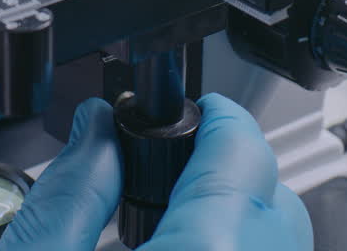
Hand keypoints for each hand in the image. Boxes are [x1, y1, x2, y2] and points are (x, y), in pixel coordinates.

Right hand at [0, 94, 312, 250]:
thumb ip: (67, 194)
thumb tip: (93, 130)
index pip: (244, 151)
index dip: (214, 115)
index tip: (189, 108)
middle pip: (276, 201)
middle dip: (230, 172)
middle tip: (168, 170)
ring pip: (279, 245)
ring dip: (237, 223)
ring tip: (170, 228)